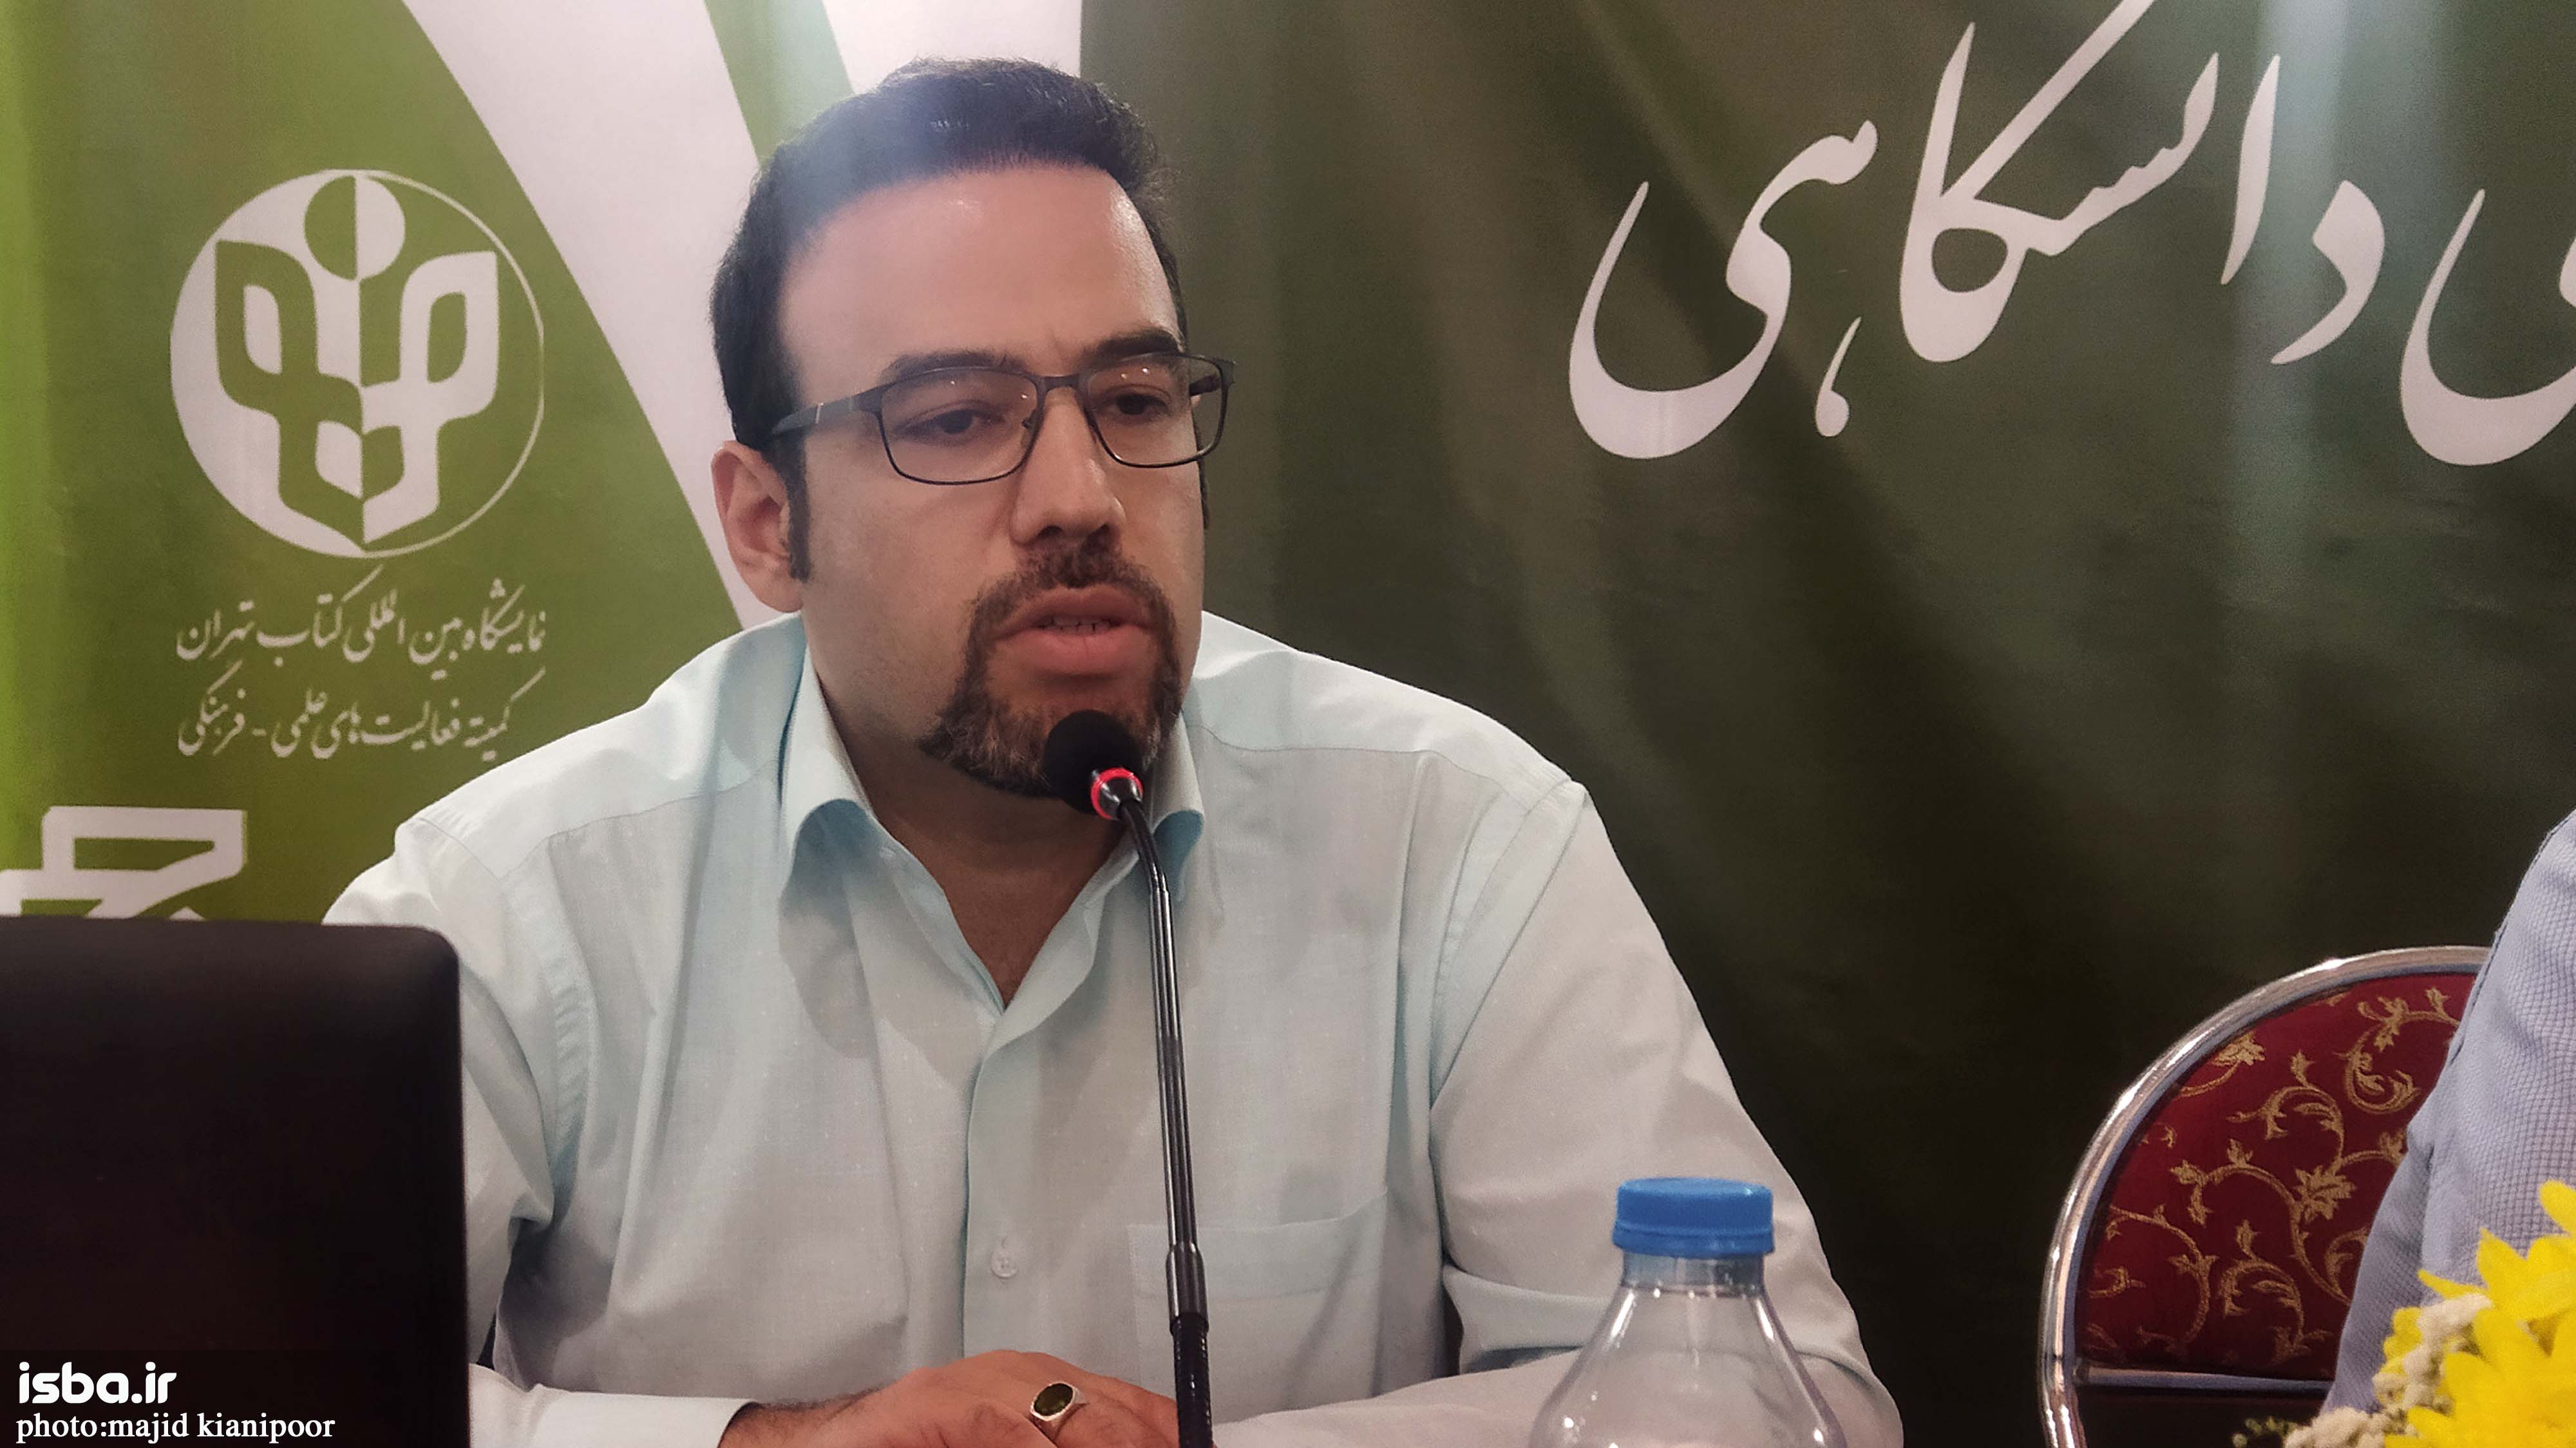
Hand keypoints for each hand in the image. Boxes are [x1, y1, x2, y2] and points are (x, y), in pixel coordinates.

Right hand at [719, 1351, 1181, 1447]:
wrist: (828, 1446)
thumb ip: (1055, 1447)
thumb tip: (1133, 1446)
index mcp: (1042, 1387)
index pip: (1129, 1405)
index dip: (1167, 1429)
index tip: (1198, 1446)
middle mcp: (1018, 1376)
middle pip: (1107, 1408)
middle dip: (1142, 1440)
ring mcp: (975, 1385)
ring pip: (1064, 1412)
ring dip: (1103, 1442)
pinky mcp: (933, 1404)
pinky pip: (1001, 1425)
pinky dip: (1029, 1445)